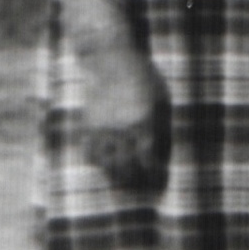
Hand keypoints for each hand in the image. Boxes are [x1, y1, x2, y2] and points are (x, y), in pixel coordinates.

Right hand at [72, 12, 169, 192]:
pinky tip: (104, 165)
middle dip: (132, 181)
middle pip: (126, 166)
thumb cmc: (144, 79)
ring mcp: (102, 127)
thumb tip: (160, 154)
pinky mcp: (87, 123)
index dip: (152, 174)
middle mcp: (123, 128)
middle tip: (137, 189)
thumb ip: (160, 127)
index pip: (148, 159)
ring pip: (106, 163)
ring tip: (121, 182)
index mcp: (146, 122)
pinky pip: (89, 151)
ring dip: (114, 176)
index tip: (155, 182)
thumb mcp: (161, 100)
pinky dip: (96, 162)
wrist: (112, 60)